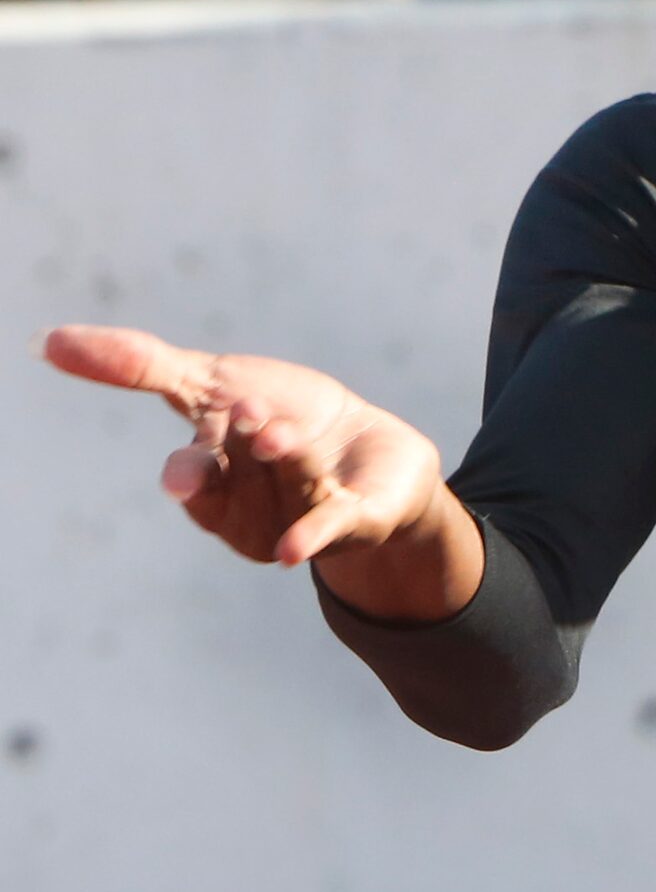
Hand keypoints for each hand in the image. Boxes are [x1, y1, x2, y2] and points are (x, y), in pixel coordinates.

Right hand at [40, 325, 444, 568]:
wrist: (372, 457)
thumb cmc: (278, 415)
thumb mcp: (212, 382)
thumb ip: (138, 365)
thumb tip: (46, 339)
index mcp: (215, 469)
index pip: (191, 468)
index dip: (186, 467)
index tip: (189, 445)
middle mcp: (251, 499)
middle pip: (239, 475)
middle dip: (237, 449)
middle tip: (247, 414)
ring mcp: (299, 508)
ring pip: (290, 480)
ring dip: (287, 458)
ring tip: (280, 433)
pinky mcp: (350, 516)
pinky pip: (327, 528)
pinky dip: (310, 536)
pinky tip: (292, 553)